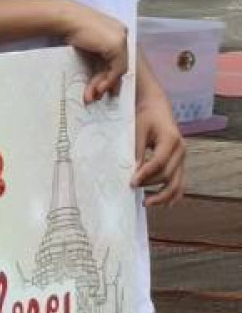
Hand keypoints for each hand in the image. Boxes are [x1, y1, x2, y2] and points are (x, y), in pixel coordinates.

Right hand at [62, 4, 133, 103]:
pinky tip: (98, 87)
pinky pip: (117, 68)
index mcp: (116, 33)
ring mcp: (122, 40)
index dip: (109, 74)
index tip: (101, 88)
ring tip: (94, 95)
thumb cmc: (70, 28)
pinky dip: (108, 80)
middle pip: (119, 65)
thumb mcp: (87, 44)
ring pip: (119, 69)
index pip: (117, 58)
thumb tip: (97, 72)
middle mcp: (123, 35)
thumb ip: (95, 54)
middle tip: (97, 96)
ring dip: (106, 84)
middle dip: (107, 83)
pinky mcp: (117, 46)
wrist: (65, 18)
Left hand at [133, 71, 187, 206]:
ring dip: (163, 195)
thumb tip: (132, 171)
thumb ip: (135, 150)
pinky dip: (174, 194)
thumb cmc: (144, 116)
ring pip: (177, 181)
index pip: (158, 162)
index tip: (131, 183)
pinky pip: (180, 181)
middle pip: (167, 174)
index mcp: (171, 139)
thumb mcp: (136, 129)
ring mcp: (183, 157)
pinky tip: (165, 204)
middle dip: (150, 184)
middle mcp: (181, 150)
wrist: (156, 107)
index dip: (145, 174)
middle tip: (131, 188)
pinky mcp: (180, 162)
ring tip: (146, 203)